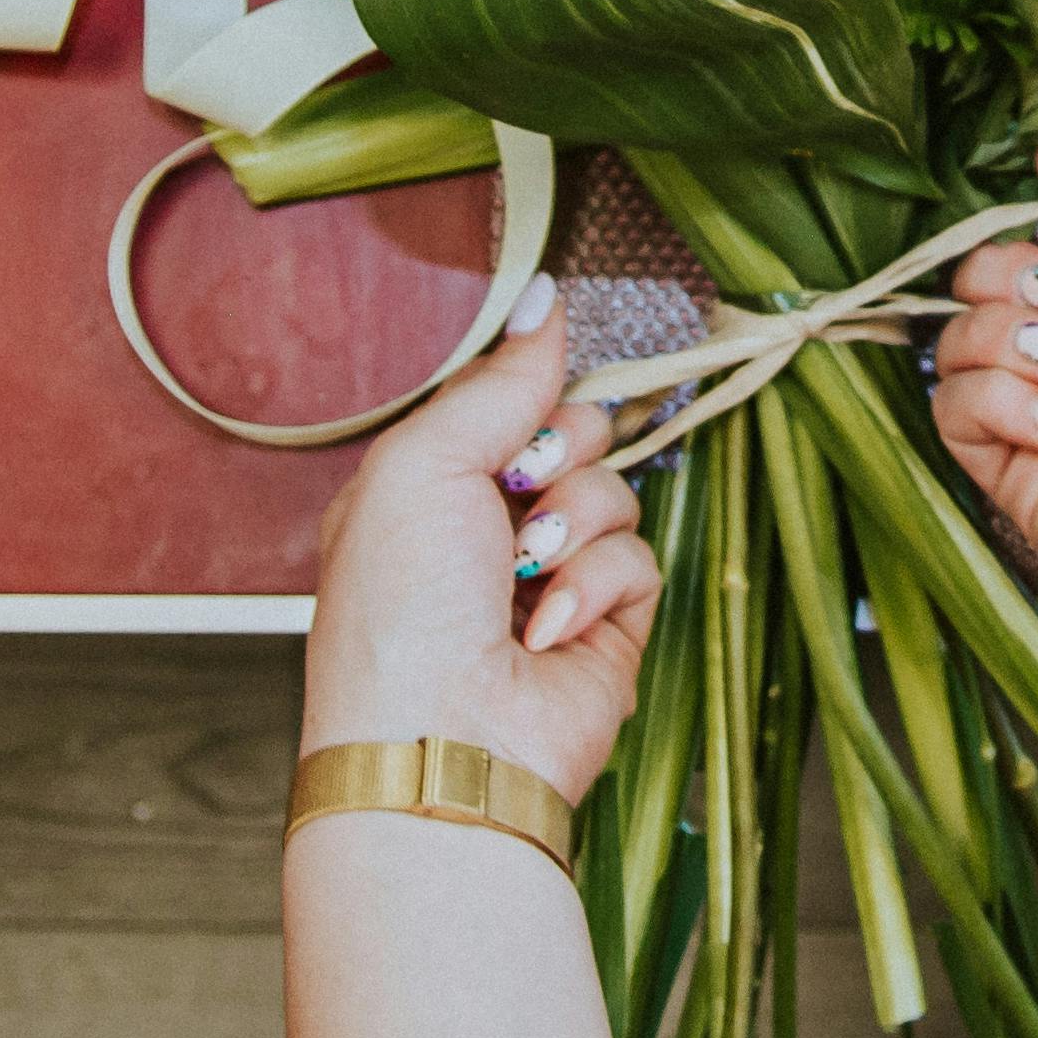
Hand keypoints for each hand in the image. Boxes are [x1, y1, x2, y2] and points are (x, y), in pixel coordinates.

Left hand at [300, 286, 665, 804]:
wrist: (441, 743)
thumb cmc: (398, 610)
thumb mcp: (422, 463)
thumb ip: (497, 380)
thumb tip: (546, 295)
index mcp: (425, 485)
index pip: (504, 399)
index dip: (524, 390)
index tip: (529, 390)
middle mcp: (487, 529)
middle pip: (573, 432)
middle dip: (556, 453)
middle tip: (518, 488)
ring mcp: (549, 578)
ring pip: (613, 491)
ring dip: (573, 525)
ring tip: (526, 575)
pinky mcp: (605, 625)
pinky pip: (639, 559)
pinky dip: (597, 586)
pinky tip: (546, 631)